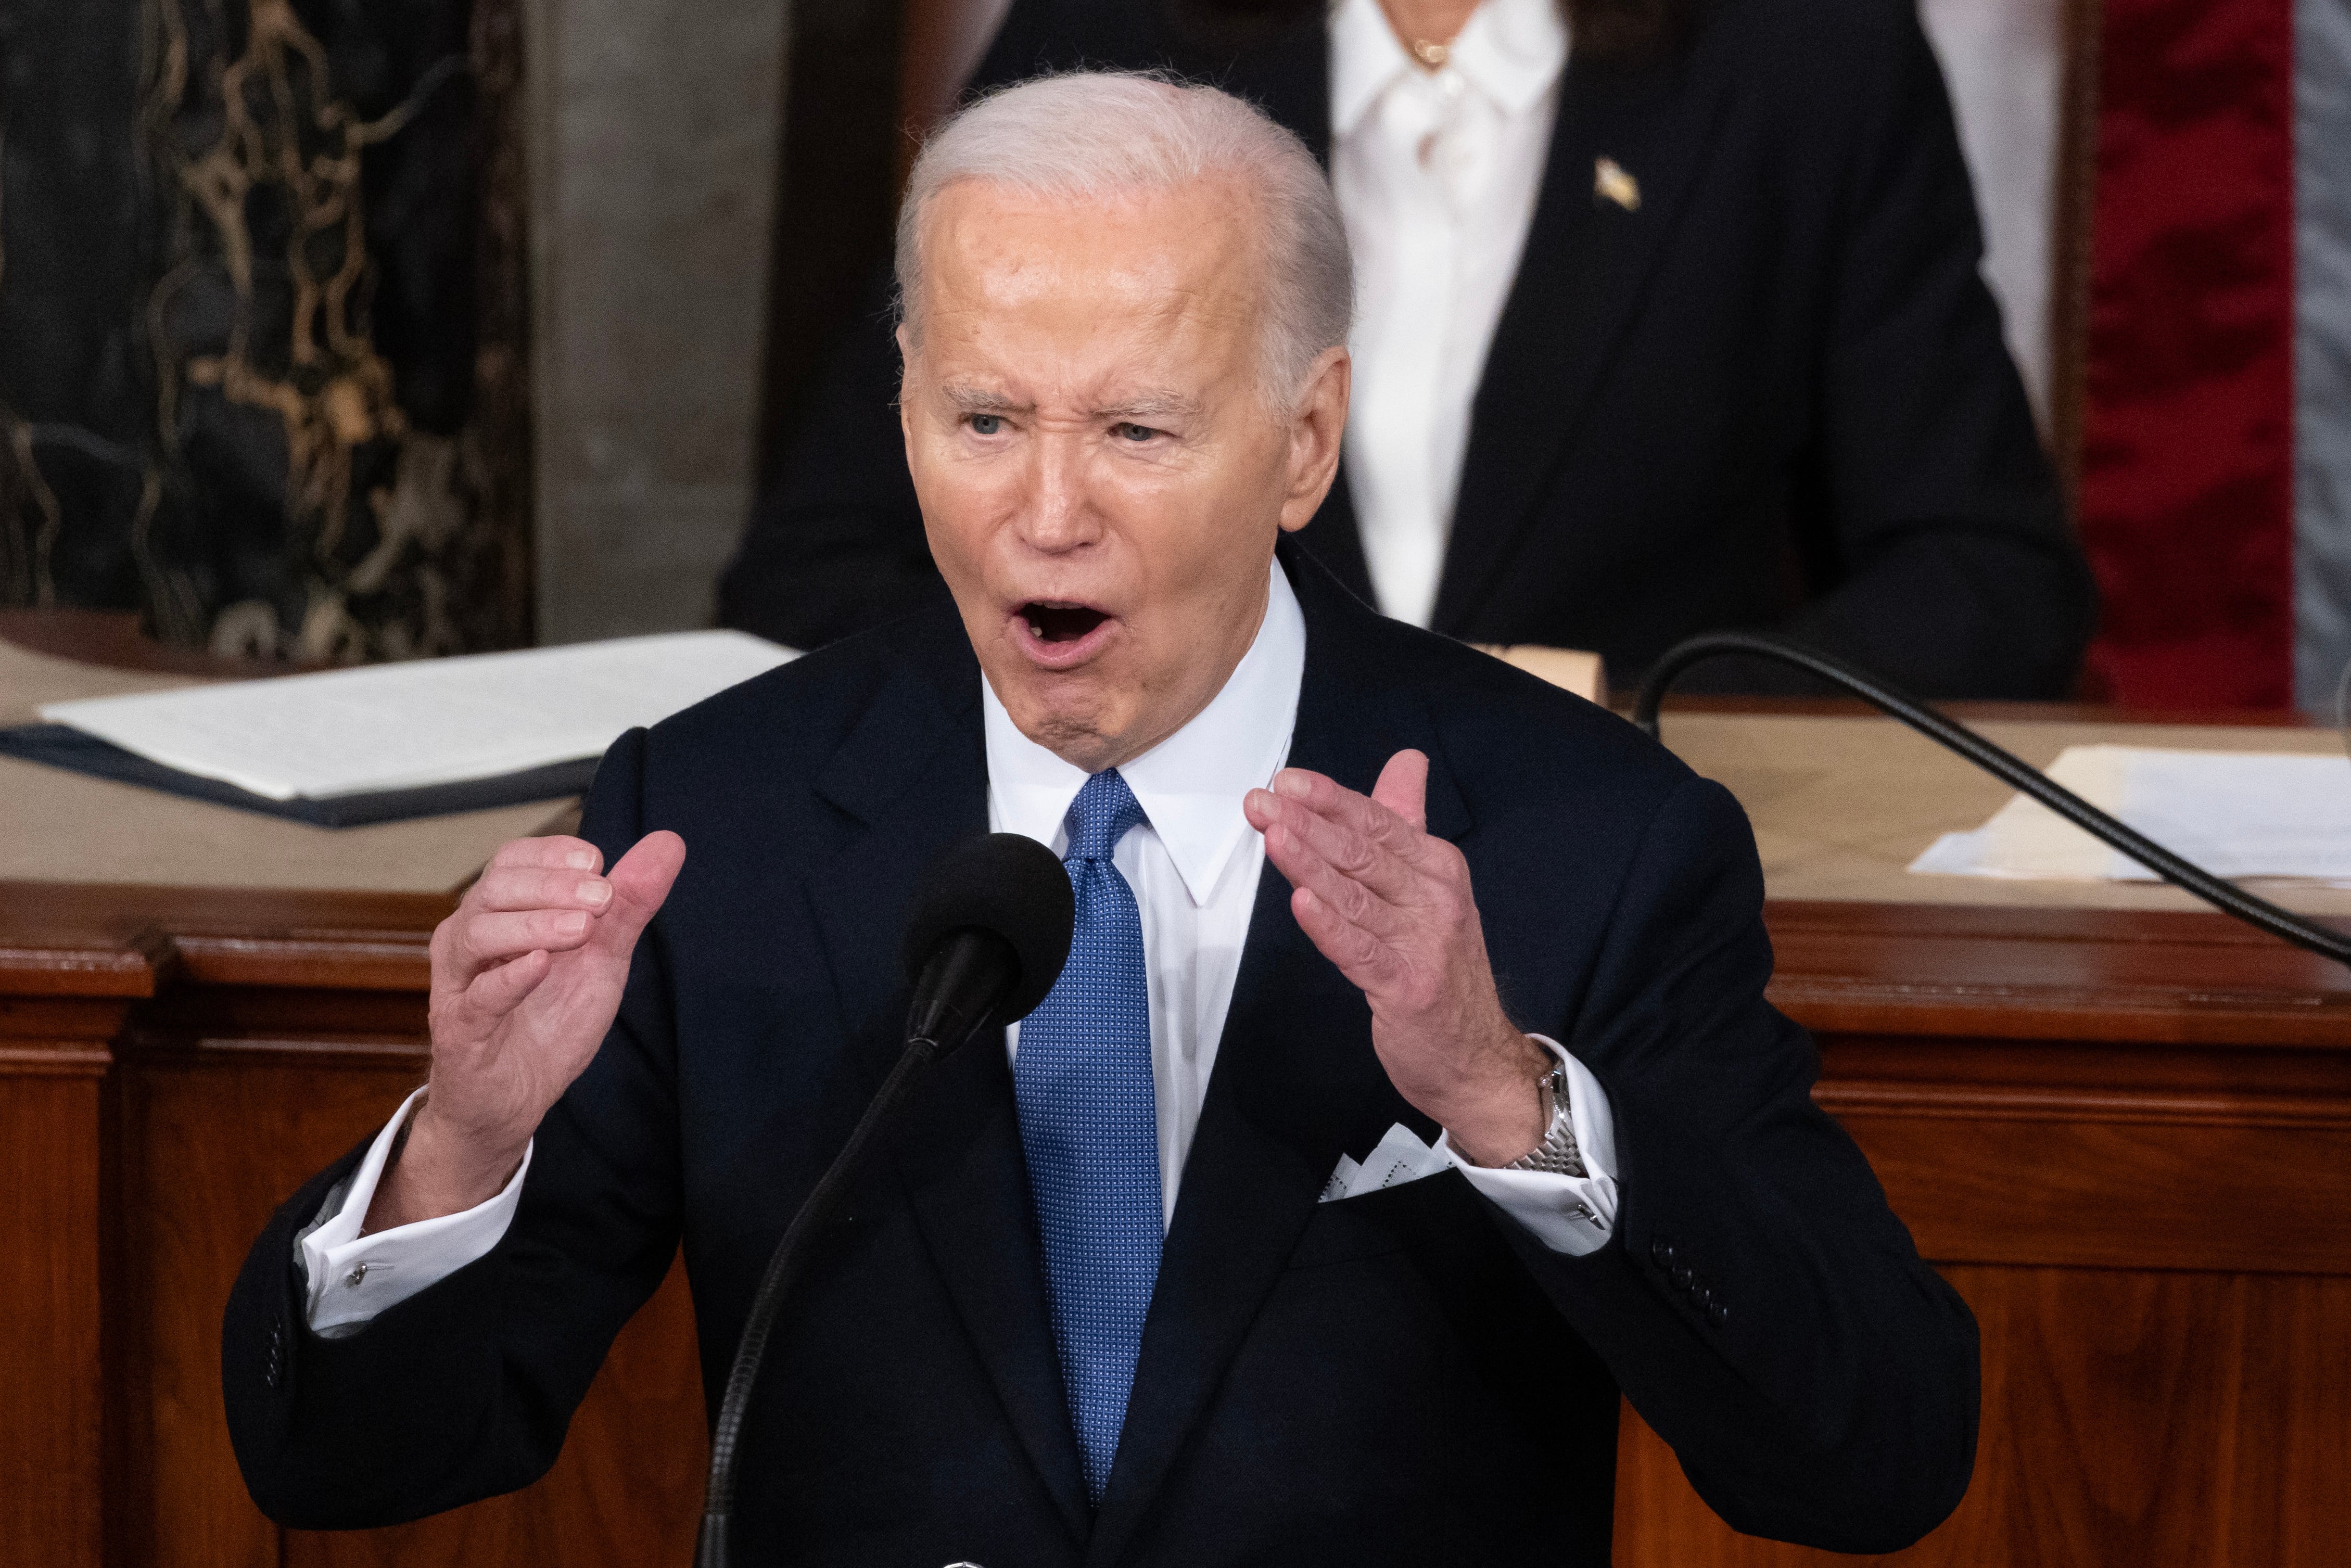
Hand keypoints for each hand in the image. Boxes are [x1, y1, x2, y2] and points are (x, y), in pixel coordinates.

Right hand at [366, 831, 685, 1230]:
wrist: (514, 1101)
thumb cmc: (548, 1021)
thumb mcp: (601, 958)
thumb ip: (629, 904)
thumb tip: (669, 841)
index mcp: (498, 914)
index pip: (512, 859)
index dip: (554, 854)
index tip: (598, 864)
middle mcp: (468, 939)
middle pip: (495, 888)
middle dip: (552, 886)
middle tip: (603, 898)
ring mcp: (459, 984)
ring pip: (477, 934)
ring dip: (534, 924)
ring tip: (581, 929)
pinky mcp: (459, 1031)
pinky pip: (476, 997)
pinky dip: (508, 978)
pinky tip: (540, 965)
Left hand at [1244, 752, 1549, 1165]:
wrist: (1477, 1055)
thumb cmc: (1442, 966)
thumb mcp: (1431, 886)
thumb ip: (1408, 823)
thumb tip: (1406, 761)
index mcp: (1437, 867)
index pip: (1378, 821)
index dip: (1331, 799)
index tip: (1288, 781)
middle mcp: (1434, 898)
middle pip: (1363, 851)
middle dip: (1309, 823)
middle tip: (1263, 802)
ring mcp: (1422, 942)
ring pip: (1355, 894)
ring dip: (1310, 863)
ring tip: (1274, 835)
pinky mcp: (1406, 986)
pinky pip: (1360, 949)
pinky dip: (1330, 925)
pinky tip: (1303, 902)